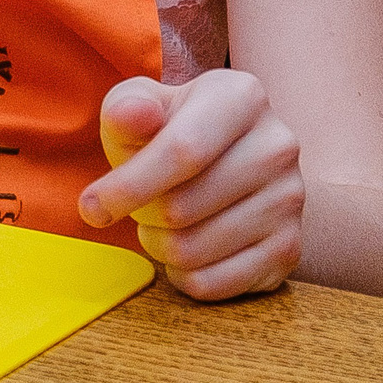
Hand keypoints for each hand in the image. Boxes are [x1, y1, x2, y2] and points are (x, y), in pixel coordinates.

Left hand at [79, 69, 305, 299]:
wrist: (230, 160)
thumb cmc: (172, 129)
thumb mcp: (143, 106)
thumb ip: (127, 107)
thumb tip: (132, 115)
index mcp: (242, 97)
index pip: (182, 152)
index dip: (129, 185)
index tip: (91, 207)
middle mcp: (278, 146)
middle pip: (182, 207)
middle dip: (141, 215)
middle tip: (140, 205)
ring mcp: (290, 200)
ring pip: (192, 250)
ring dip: (158, 245)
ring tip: (163, 223)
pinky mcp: (290, 249)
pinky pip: (212, 284)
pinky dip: (182, 275)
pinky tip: (185, 248)